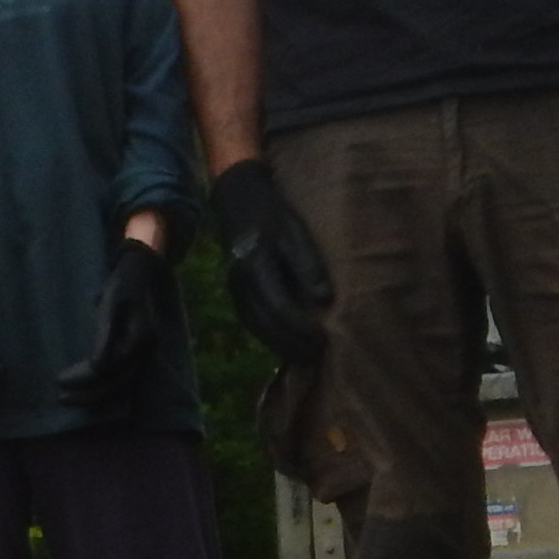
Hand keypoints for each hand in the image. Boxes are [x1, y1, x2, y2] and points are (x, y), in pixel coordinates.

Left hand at [60, 234, 180, 418]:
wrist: (140, 276)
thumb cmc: (121, 287)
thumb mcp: (110, 306)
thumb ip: (105, 335)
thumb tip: (98, 367)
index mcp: (142, 339)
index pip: (112, 369)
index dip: (85, 379)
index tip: (60, 380)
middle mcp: (147, 353)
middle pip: (117, 383)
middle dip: (87, 393)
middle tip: (59, 397)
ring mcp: (145, 357)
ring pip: (119, 387)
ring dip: (93, 396)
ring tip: (66, 398)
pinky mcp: (137, 357)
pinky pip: (120, 381)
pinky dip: (102, 389)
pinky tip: (83, 392)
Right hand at [205, 158, 333, 363]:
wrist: (237, 201)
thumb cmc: (272, 214)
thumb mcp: (294, 231)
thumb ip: (307, 263)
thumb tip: (323, 299)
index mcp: (254, 266)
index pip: (279, 308)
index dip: (302, 329)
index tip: (324, 340)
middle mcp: (239, 283)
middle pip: (266, 325)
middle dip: (293, 345)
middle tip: (320, 357)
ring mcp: (233, 290)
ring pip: (257, 329)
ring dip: (281, 346)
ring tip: (307, 357)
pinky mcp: (234, 294)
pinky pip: (252, 323)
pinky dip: (271, 337)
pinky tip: (288, 343)